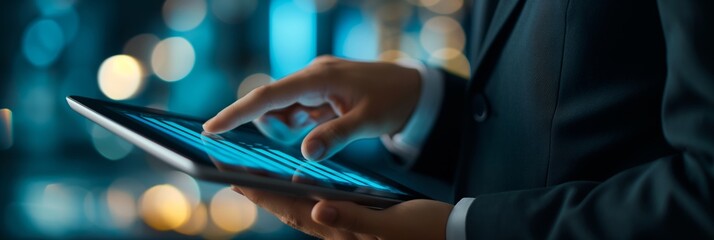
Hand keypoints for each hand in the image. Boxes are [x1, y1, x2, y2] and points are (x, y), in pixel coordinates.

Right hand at [203, 56, 421, 160]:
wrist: (414, 88)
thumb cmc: (393, 101)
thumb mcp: (368, 122)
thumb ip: (336, 136)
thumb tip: (305, 154)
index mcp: (319, 77)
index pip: (269, 96)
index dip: (237, 113)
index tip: (211, 129)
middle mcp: (312, 75)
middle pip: (271, 102)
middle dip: (271, 124)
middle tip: (296, 133)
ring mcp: (315, 82)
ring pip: (283, 107)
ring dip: (289, 125)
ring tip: (324, 127)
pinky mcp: (320, 90)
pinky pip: (298, 108)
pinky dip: (300, 122)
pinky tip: (320, 125)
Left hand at [233, 186, 452, 239]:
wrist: (451, 237)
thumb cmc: (425, 231)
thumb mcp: (391, 224)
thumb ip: (354, 217)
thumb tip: (318, 207)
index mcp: (341, 230)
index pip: (291, 210)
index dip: (261, 193)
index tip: (233, 176)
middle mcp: (337, 230)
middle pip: (288, 210)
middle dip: (258, 191)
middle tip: (230, 170)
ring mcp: (345, 227)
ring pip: (300, 209)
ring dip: (274, 193)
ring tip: (254, 174)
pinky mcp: (356, 221)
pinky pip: (318, 207)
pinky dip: (300, 195)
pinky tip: (297, 184)